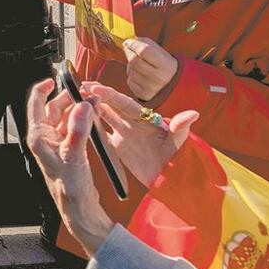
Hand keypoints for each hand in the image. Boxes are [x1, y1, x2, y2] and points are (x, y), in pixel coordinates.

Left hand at [26, 79, 113, 255]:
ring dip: (79, 109)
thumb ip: (78, 129)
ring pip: (66, 117)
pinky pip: (74, 127)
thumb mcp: (74, 155)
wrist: (78, 207)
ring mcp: (56, 143)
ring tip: (94, 104)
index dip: (44, 88)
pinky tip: (93, 118)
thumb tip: (82, 107)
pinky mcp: (68, 149)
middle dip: (70, 98)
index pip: (36, 104)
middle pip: (54, 108)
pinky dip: (83, 120)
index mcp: (39, 137)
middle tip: (86, 93)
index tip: (55, 78)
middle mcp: (45, 138)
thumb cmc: (70, 187)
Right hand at [81, 82, 197, 186]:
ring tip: (75, 100)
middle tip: (79, 88)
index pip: (123, 103)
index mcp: (144, 117)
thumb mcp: (178, 142)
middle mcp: (132, 123)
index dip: (108, 95)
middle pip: (110, 106)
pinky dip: (91, 128)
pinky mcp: (117, 147)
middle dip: (95, 96)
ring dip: (91, 109)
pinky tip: (79, 122)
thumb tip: (193, 114)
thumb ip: (181, 127)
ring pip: (104, 117)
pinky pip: (102, 135)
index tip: (95, 88)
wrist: (170, 181)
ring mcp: (123, 134)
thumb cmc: (177, 159)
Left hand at [122, 37, 177, 100]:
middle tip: (128, 47)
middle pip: (134, 61)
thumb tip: (130, 40)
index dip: (134, 44)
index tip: (129, 41)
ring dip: (130, 65)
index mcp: (166, 65)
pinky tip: (140, 75)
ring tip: (140, 64)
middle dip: (128, 52)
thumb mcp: (163, 53)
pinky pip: (130, 81)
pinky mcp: (143, 95)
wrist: (175, 88)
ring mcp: (150, 88)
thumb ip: (147, 44)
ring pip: (130, 71)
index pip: (144, 51)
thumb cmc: (166, 67)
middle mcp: (158, 78)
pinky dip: (132, 76)